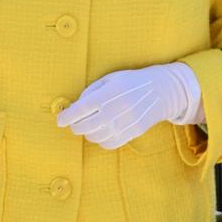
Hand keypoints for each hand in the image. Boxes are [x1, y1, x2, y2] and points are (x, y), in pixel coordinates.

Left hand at [58, 62, 201, 149]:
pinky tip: (101, 131)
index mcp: (110, 93)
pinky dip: (100, 140)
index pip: (82, 109)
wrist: (161, 91)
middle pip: (85, 126)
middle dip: (75, 126)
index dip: (67, 116)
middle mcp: (117, 110)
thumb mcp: (110, 78)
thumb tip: (74, 107)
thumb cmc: (131, 82)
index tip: (60, 120)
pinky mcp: (132, 133)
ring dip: (87, 133)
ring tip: (89, 124)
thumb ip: (91, 91)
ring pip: (95, 137)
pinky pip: (108, 144)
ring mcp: (126, 124)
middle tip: (74, 122)